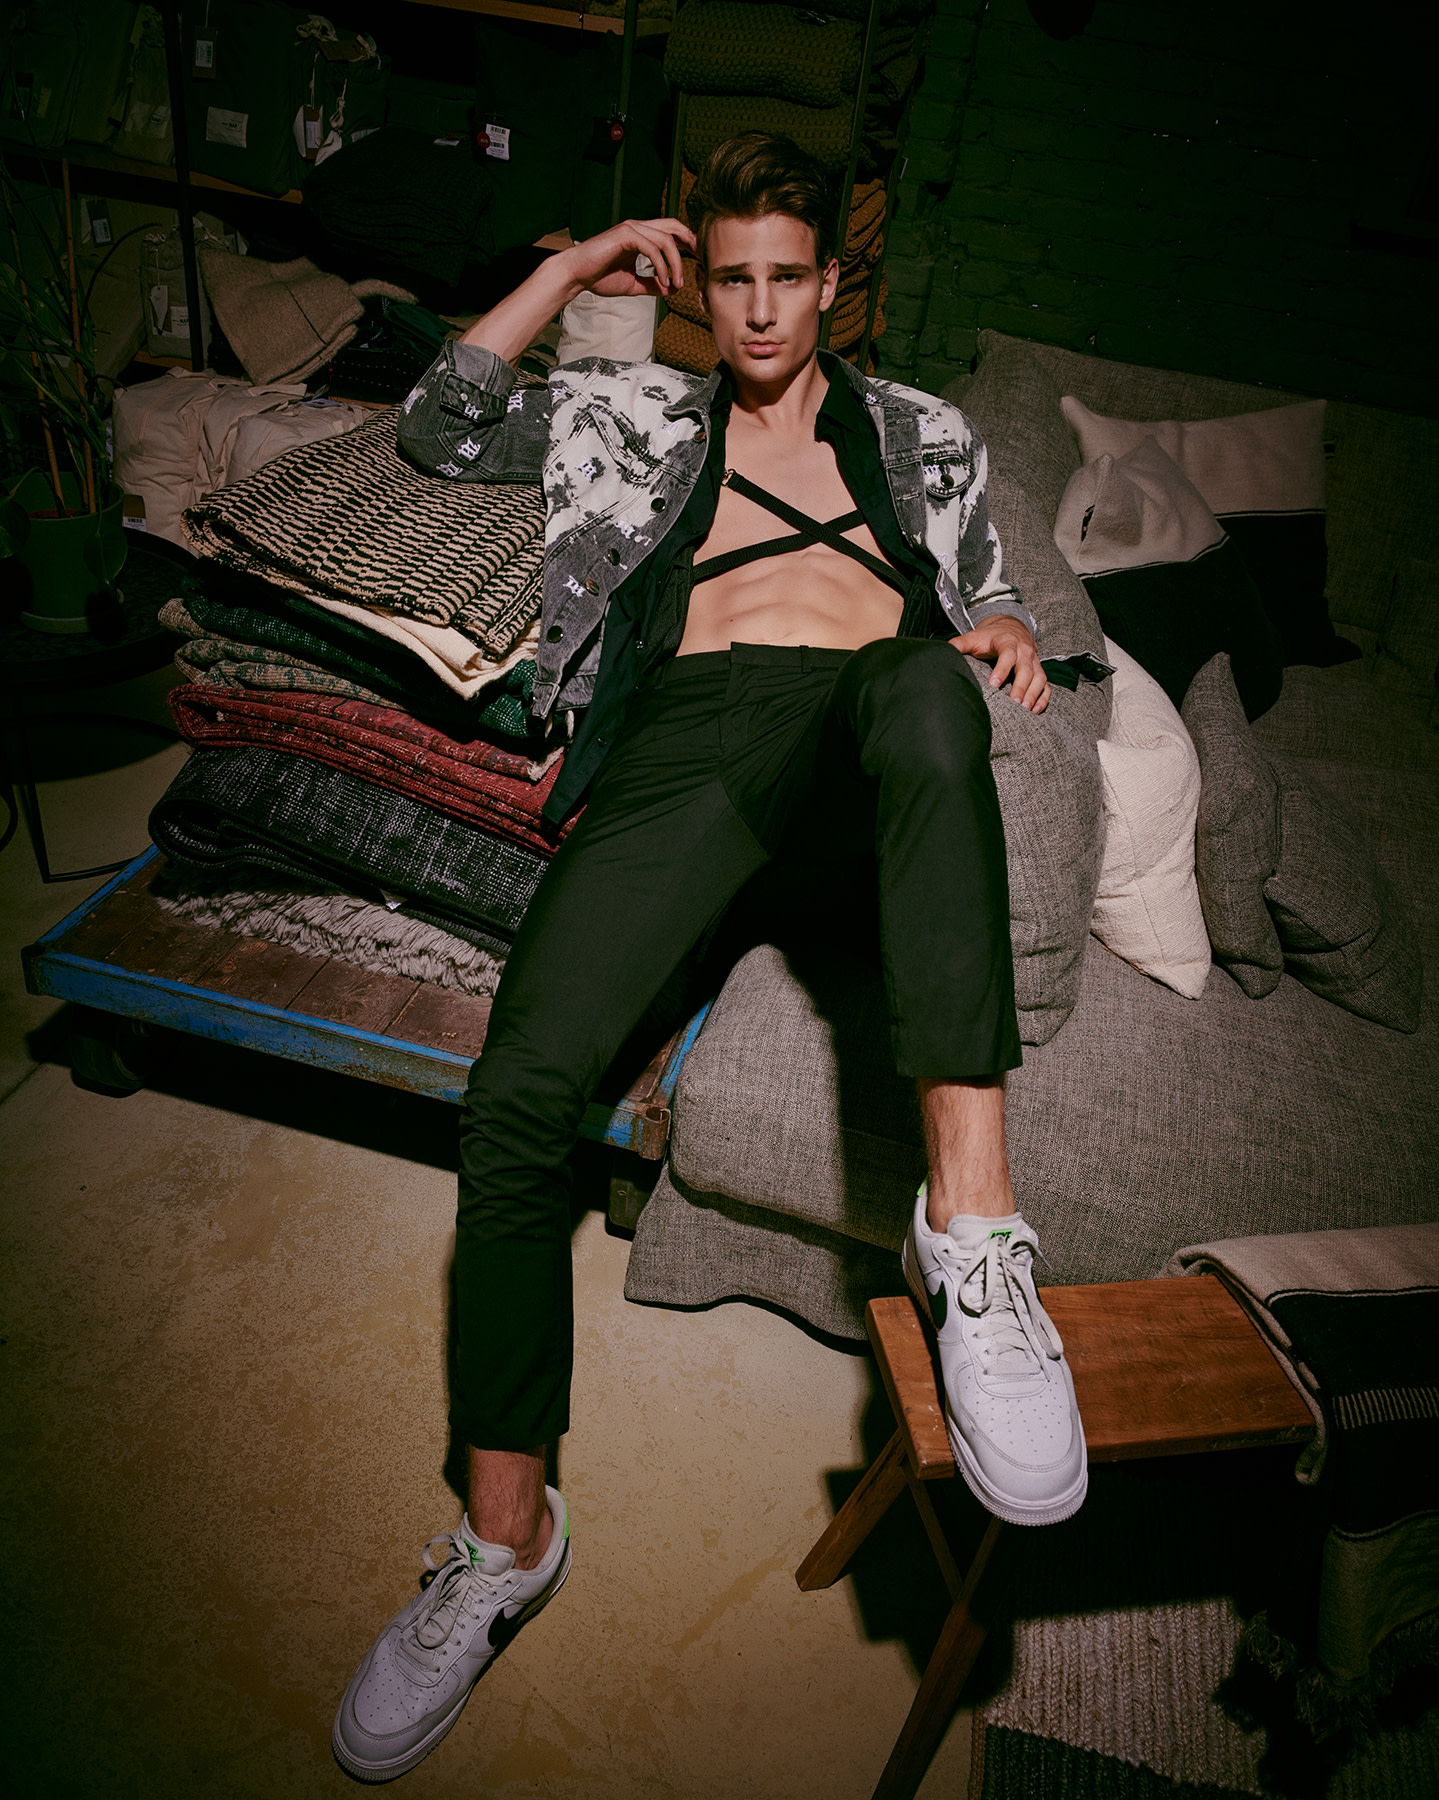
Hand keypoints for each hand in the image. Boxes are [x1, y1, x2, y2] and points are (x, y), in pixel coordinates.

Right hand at [560, 217, 696, 299]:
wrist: (576, 275)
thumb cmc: (600, 277)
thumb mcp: (634, 284)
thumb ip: (653, 284)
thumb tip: (671, 290)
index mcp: (642, 235)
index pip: (671, 232)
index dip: (688, 243)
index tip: (699, 262)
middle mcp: (638, 227)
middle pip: (674, 226)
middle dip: (691, 243)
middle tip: (700, 264)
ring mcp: (631, 229)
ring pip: (666, 240)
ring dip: (676, 264)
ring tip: (676, 284)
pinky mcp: (625, 235)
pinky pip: (652, 248)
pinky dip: (661, 266)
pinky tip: (663, 282)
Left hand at [950, 618, 1049, 712]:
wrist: (1010, 629)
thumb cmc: (989, 638)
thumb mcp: (973, 637)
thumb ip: (959, 644)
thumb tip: (944, 651)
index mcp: (1008, 642)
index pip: (1007, 655)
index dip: (1002, 669)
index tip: (993, 685)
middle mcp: (1024, 651)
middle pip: (1026, 669)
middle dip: (1021, 687)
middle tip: (1015, 704)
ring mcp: (1035, 662)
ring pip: (1039, 677)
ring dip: (1033, 694)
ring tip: (1025, 710)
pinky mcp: (1040, 671)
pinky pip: (1046, 685)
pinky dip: (1043, 698)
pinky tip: (1035, 710)